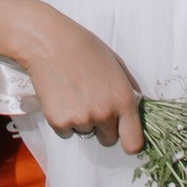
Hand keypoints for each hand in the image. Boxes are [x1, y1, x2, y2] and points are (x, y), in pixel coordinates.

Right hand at [11, 4, 144, 153]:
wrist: (50, 43)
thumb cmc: (84, 49)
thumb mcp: (117, 65)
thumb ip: (129, 90)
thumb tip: (135, 109)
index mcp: (123, 100)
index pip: (134, 143)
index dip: (130, 142)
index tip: (126, 139)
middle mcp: (105, 114)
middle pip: (108, 140)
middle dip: (103, 127)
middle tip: (92, 103)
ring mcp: (81, 119)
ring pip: (85, 133)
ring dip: (81, 120)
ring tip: (74, 94)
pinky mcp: (59, 122)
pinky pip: (66, 132)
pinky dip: (63, 120)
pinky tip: (61, 97)